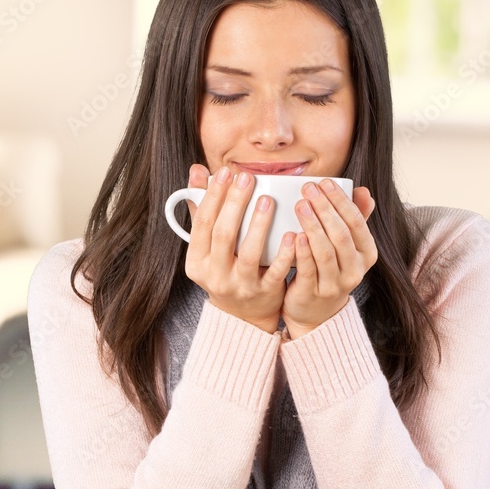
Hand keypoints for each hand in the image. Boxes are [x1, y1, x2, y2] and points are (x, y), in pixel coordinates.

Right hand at [183, 163, 296, 333]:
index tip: (225, 172)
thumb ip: (201, 210)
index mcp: (197, 261)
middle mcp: (214, 275)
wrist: (242, 316)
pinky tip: (293, 232)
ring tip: (268, 199)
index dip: (213, 196)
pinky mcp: (263, 294)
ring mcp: (239, 286)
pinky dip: (284, 252)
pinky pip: (274, 271)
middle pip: (222, 234)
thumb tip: (196, 172)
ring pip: (248, 252)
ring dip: (258, 224)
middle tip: (247, 177)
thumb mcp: (207, 246)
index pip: (202, 223)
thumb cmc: (225, 269)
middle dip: (235, 203)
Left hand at [282, 179, 377, 338]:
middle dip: (325, 208)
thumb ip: (354, 220)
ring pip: (325, 252)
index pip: (357, 223)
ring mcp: (334, 284)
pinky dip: (302, 251)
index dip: (341, 201)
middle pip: (341, 235)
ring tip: (300, 205)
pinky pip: (308, 270)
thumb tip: (364, 191)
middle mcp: (355, 270)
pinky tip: (294, 234)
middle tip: (308, 188)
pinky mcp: (313, 293)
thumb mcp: (345, 247)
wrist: (315, 312)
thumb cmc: (329, 269)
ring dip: (313, 226)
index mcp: (366, 254)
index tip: (324, 182)